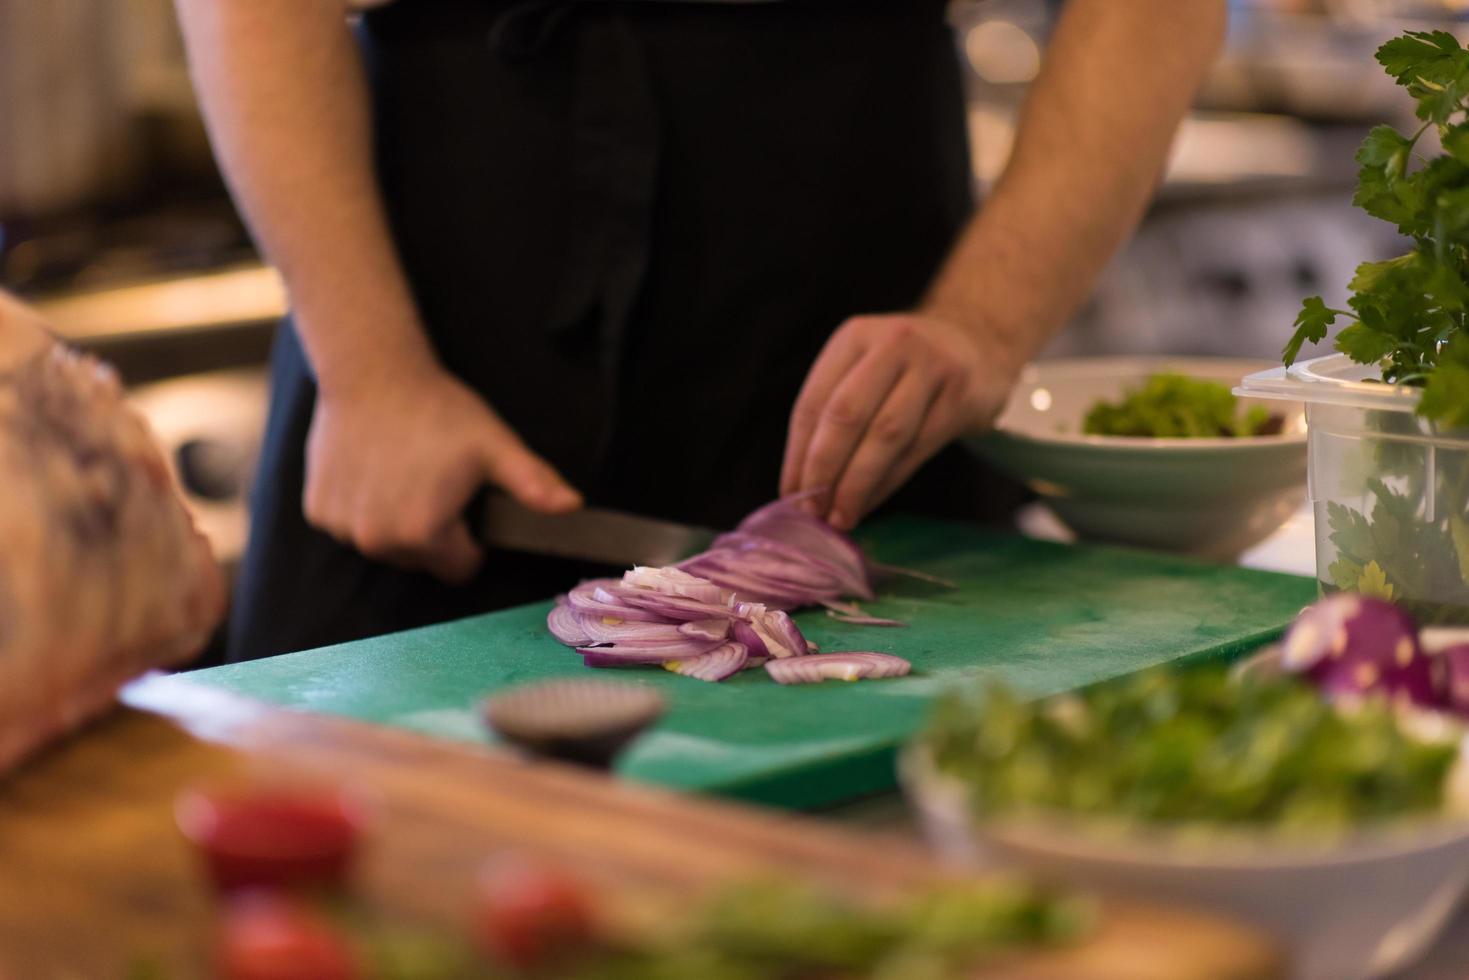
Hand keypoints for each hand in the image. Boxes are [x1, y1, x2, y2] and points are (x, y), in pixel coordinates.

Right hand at [304, 364, 581, 582]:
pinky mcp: (317, 511)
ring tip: (403, 473)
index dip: (470, 540)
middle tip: (433, 482)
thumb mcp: (495, 445)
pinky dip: (362, 508)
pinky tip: (372, 470)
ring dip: (396, 523)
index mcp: (423, 535)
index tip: (464, 502)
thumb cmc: (439, 410)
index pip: (460, 569)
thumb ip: (533, 483)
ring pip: (385, 546)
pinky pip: (350, 527)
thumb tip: (573, 507)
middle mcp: (376, 541)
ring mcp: (341, 528)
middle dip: (433, 533)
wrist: (371, 372)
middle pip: (421, 561)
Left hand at [780, 313, 1016, 529]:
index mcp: (854, 337)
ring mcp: (932, 369)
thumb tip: (801, 485)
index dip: (797, 454)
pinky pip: (918, 450)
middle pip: (847, 416)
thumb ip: (832, 413)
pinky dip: (888, 483)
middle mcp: (892, 345)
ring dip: (857, 483)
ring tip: (841, 516)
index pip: (814, 402)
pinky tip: (870, 502)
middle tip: (814, 509)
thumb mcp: (864, 367)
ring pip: (885, 435)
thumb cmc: (905, 366)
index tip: (789, 495)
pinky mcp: (962, 398)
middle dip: (824, 469)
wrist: (979, 342)